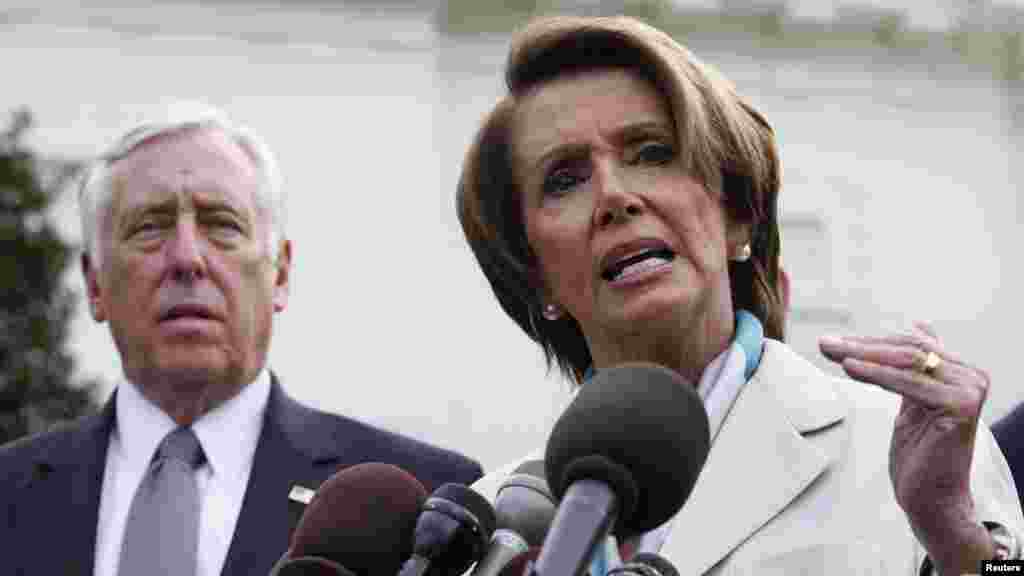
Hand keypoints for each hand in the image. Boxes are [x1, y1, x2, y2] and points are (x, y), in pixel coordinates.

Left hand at [819, 322, 995, 574]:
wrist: (932, 498)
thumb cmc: (920, 453)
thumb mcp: (915, 400)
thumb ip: (918, 367)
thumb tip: (920, 324)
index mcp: (962, 371)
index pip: (910, 345)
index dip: (869, 342)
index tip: (833, 342)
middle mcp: (971, 376)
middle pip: (906, 350)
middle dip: (861, 346)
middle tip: (825, 344)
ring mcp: (968, 389)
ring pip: (905, 361)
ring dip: (862, 355)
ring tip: (831, 352)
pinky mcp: (959, 406)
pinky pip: (907, 383)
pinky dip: (875, 374)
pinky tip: (849, 368)